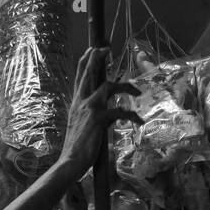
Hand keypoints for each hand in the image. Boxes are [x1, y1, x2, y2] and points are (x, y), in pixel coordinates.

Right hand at [58, 46, 143, 177]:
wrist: (70, 162)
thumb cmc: (75, 147)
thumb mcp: (78, 124)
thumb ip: (86, 114)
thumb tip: (98, 111)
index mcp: (76, 103)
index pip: (79, 77)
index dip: (86, 61)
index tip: (92, 49)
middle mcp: (81, 102)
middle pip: (88, 74)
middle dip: (97, 58)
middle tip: (106, 47)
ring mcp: (89, 109)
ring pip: (108, 86)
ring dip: (125, 86)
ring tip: (137, 90)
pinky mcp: (99, 119)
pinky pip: (120, 111)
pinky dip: (132, 115)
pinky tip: (139, 121)